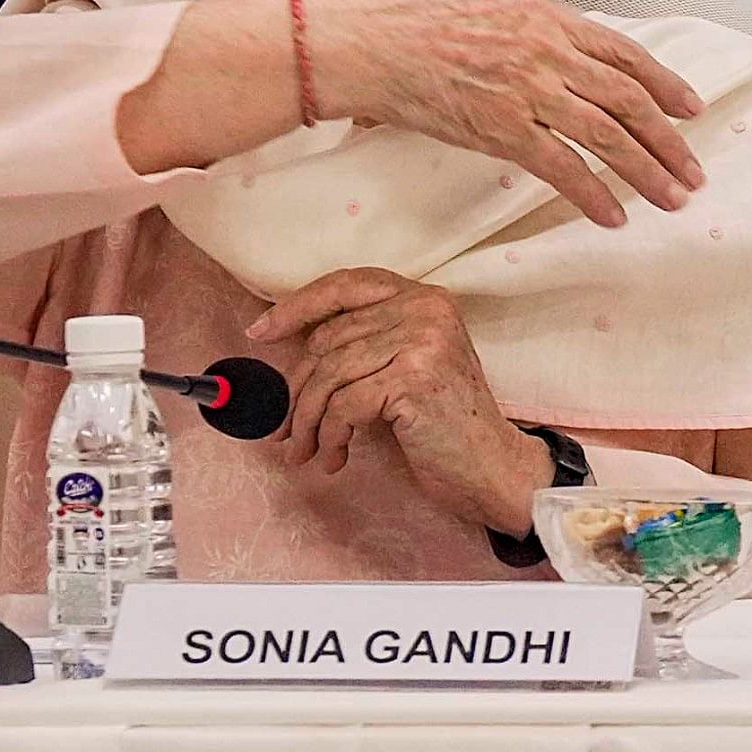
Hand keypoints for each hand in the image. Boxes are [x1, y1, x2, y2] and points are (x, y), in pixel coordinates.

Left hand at [246, 269, 551, 535]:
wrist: (492, 465)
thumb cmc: (444, 423)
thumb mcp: (409, 366)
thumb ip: (366, 343)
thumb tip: (290, 344)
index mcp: (426, 299)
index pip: (346, 286)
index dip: (297, 307)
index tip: (260, 332)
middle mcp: (426, 310)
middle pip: (328, 338)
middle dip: (297, 390)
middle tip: (286, 429)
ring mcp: (422, 341)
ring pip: (329, 374)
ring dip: (307, 421)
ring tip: (306, 450)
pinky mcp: (414, 378)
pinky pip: (343, 405)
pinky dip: (330, 436)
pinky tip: (336, 457)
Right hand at [297, 0, 705, 226]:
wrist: (378, 41)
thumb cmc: (428, 23)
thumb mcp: (488, 0)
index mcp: (554, 22)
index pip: (627, 55)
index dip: (666, 85)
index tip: (693, 109)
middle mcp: (551, 55)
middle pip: (628, 101)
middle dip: (668, 140)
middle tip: (693, 172)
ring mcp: (530, 92)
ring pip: (606, 136)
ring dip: (646, 172)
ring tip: (672, 199)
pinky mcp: (503, 129)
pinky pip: (561, 167)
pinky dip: (593, 194)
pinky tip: (614, 215)